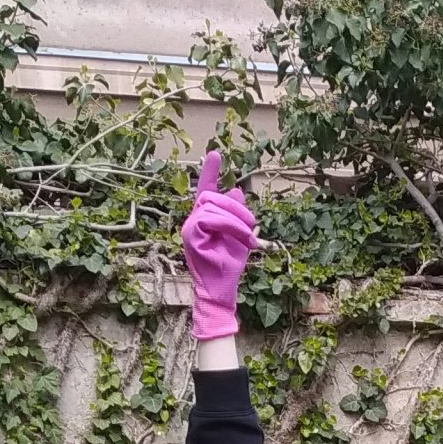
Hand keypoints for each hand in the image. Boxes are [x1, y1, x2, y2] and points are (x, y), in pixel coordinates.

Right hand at [182, 149, 259, 340]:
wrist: (222, 289)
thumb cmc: (229, 267)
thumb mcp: (239, 236)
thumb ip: (237, 215)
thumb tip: (237, 191)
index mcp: (205, 219)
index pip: (206, 191)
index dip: (210, 172)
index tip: (215, 154)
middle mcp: (194, 220)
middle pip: (213, 196)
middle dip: (237, 209)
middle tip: (253, 227)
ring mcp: (190, 226)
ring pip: (214, 206)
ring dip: (237, 220)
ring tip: (249, 237)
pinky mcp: (191, 234)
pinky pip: (211, 218)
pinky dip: (230, 225)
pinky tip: (242, 238)